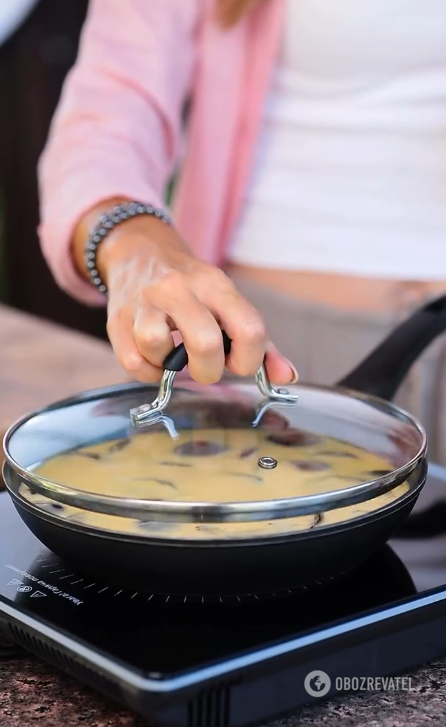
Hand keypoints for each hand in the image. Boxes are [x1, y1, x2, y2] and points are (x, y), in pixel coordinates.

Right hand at [73, 204, 297, 385]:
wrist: (139, 251)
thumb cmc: (192, 289)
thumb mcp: (227, 303)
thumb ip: (260, 342)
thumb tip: (287, 376)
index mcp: (216, 285)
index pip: (250, 328)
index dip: (250, 360)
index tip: (238, 362)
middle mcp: (180, 288)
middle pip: (205, 342)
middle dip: (210, 371)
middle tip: (206, 368)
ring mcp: (146, 301)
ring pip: (157, 345)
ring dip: (169, 366)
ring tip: (174, 358)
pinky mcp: (117, 318)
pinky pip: (133, 361)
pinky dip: (147, 371)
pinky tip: (154, 359)